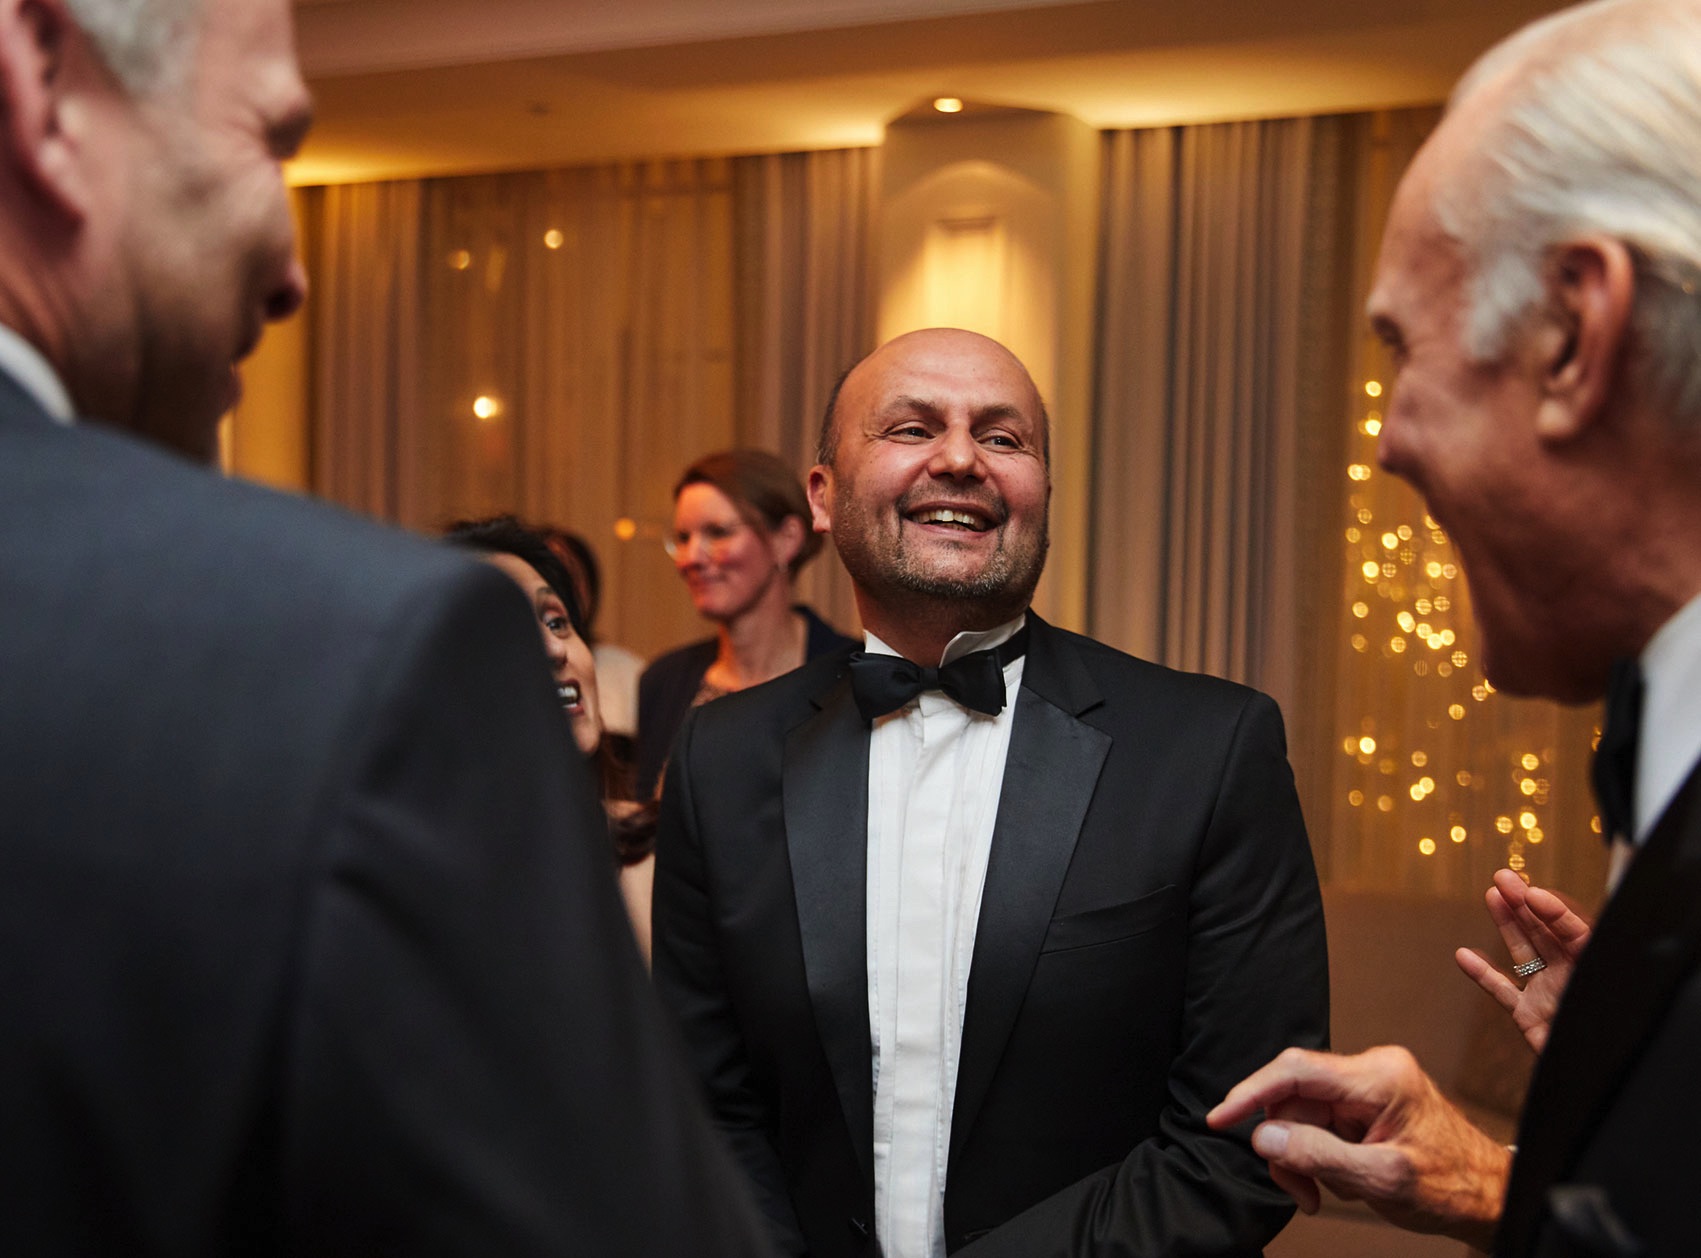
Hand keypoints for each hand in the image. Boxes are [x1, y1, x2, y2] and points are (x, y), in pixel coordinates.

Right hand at [1208, 1046, 1510, 1251]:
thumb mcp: (1383, 1178)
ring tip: (1326, 1191)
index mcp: (1379, 1077)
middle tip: (1300, 1189)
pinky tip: (1339, 1177)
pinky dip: (1320, 1155)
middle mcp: (1372, 1070)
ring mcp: (1369, 1086)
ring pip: (1303, 1114)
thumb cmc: (1452, 1186)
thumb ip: (1320, 1155)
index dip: (1250, 1093)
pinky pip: (1321, 1122)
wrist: (1488, 1197)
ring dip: (1305, 1157)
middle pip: (1294, 1099)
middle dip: (1289, 1147)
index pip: (1295, 1070)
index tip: (1221, 1117)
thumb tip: (1266, 1136)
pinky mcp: (1367, 1103)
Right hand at [1455, 868, 1591, 1053]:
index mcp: (1593, 970)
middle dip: (1522, 903)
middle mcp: (1569, 976)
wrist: (1594, 1081)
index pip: (1574, 932)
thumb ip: (1589, 966)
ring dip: (1506, 923)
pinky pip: (1502, 990)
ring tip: (1491, 895)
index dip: (1553, 911)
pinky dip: (1482, 973)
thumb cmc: (1606, 1043)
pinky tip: (1463, 955)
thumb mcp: (1602, 997)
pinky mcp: (1527, 1015)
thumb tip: (1574, 936)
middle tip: (1503, 877)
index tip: (1531, 893)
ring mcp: (1547, 994)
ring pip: (1523, 951)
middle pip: (1544, 932)